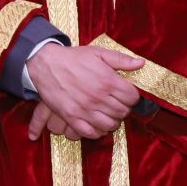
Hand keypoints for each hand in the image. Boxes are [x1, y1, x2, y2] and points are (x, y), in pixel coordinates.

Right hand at [23, 44, 143, 140]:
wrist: (46, 64)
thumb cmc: (73, 58)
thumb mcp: (98, 53)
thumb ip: (121, 59)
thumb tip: (140, 64)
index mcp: (108, 81)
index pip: (132, 97)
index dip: (132, 96)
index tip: (125, 94)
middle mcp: (98, 97)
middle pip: (122, 112)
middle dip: (123, 109)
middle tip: (116, 104)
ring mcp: (84, 109)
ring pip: (109, 124)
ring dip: (112, 121)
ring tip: (108, 114)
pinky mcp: (71, 116)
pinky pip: (90, 132)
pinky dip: (97, 131)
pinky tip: (97, 124)